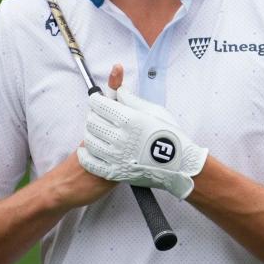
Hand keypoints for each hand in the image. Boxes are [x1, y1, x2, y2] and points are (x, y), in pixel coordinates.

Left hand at [78, 67, 207, 198]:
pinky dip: (85, 155)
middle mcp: (121, 138)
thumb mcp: (154, 111)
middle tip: (99, 115)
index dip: (96, 99)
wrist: (179, 165)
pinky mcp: (115, 172)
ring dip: (90, 133)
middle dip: (93, 115)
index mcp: (130, 120)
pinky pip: (90, 163)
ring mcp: (116, 157)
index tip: (97, 100)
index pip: (99, 104)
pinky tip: (87, 149)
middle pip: (91, 121)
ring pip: (89, 140)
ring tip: (98, 131)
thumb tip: (118, 90)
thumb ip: (132, 99)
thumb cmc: (170, 137)